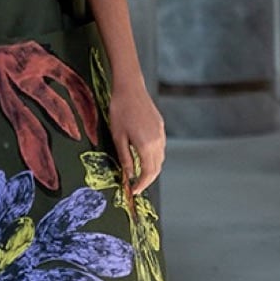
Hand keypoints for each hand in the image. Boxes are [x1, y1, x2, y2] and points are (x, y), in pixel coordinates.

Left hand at [107, 83, 165, 202]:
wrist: (130, 89)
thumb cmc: (120, 111)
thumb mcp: (118, 137)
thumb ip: (125, 157)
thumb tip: (128, 174)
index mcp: (146, 146)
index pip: (148, 173)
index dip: (141, 184)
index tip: (134, 191)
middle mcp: (158, 142)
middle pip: (157, 168)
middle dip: (147, 180)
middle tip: (136, 186)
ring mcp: (161, 134)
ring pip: (160, 158)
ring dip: (151, 169)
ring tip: (139, 174)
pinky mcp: (160, 127)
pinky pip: (160, 148)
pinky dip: (154, 157)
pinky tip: (144, 156)